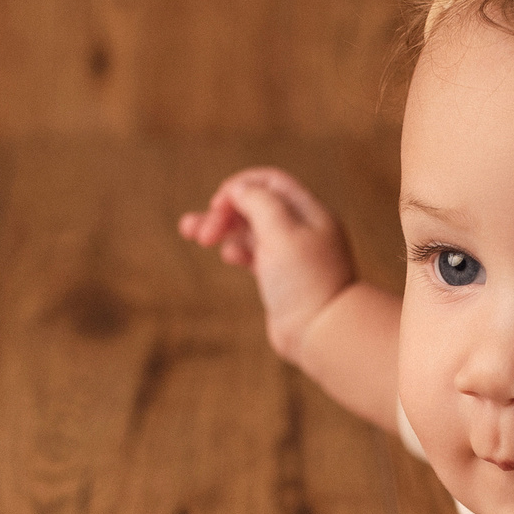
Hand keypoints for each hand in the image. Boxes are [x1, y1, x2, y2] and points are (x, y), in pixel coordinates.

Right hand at [177, 167, 358, 361]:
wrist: (322, 332)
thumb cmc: (305, 281)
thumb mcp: (281, 231)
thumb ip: (259, 202)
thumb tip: (239, 189)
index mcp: (309, 212)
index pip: (270, 181)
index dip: (239, 186)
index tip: (218, 204)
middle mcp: (303, 229)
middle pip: (256, 205)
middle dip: (223, 211)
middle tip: (199, 232)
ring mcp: (292, 254)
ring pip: (251, 230)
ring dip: (222, 227)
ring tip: (190, 232)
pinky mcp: (282, 277)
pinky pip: (254, 253)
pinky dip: (237, 249)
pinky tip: (229, 256)